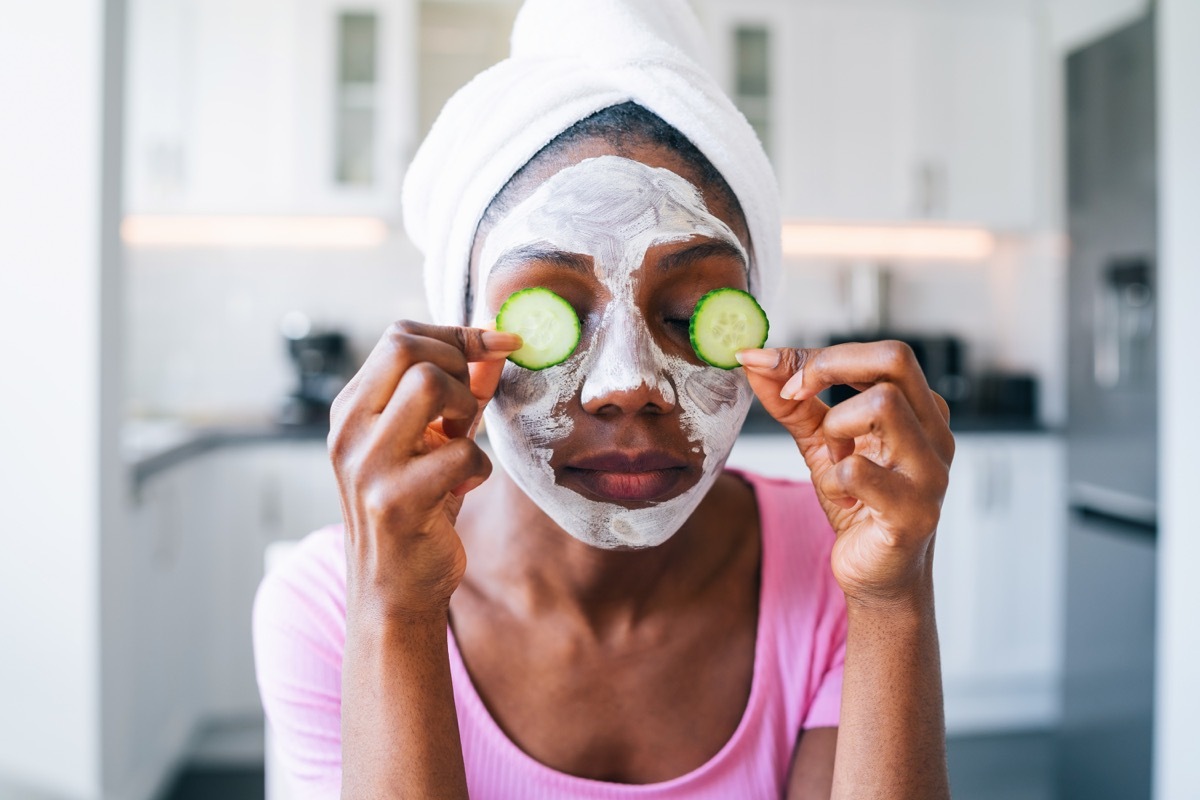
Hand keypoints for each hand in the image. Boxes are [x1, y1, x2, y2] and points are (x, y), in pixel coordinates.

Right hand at [328, 320, 520, 619]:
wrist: (393, 591)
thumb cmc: (417, 508)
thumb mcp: (430, 442)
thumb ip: (458, 392)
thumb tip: (497, 343)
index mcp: (352, 409)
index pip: (399, 336)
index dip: (456, 335)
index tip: (496, 347)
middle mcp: (348, 430)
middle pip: (406, 347)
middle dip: (458, 363)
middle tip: (468, 407)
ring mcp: (367, 465)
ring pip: (428, 385)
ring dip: (464, 409)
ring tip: (461, 441)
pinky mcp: (394, 501)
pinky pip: (459, 453)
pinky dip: (477, 468)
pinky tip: (464, 490)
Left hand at [736, 342, 953, 607]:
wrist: (877, 575)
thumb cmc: (859, 502)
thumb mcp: (821, 442)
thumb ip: (792, 401)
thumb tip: (755, 359)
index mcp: (920, 409)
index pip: (882, 353)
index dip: (821, 355)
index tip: (774, 368)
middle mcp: (935, 433)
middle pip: (896, 359)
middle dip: (829, 367)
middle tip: (795, 393)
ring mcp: (930, 472)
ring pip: (883, 405)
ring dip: (836, 425)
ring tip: (832, 456)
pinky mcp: (913, 512)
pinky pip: (859, 470)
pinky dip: (834, 479)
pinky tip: (841, 496)